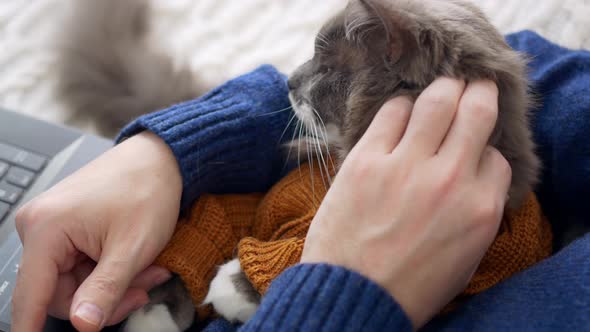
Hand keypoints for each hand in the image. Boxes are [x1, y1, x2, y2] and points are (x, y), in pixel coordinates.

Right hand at [12, 132, 181, 331]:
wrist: (160, 159)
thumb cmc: (148, 190)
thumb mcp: (132, 248)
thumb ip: (105, 290)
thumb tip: (81, 324)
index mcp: (47, 229)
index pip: (31, 294)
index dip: (32, 327)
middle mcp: (40, 226)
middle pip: (60, 292)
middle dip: (104, 299)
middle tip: (143, 291)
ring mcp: (53, 226)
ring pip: (76, 282)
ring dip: (113, 285)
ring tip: (147, 270)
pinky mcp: (67, 226)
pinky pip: (82, 265)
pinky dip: (110, 269)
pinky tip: (136, 261)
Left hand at [301, 78, 509, 328]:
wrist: (354, 295)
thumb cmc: (411, 284)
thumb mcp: (465, 256)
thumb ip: (478, 209)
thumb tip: (477, 172)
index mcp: (480, 207)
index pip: (497, 156)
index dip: (485, 149)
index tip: (472, 148)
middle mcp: (449, 178)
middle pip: (475, 110)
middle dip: (477, 91)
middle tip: (472, 85)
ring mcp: (406, 165)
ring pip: (436, 100)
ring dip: (442, 89)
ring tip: (440, 88)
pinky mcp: (366, 159)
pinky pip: (391, 112)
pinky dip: (400, 105)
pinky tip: (400, 110)